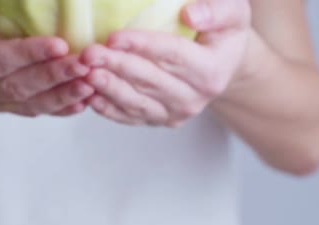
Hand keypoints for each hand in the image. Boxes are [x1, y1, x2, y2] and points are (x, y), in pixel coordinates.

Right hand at [0, 0, 93, 116]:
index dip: (28, 54)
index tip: (60, 44)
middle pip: (17, 86)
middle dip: (54, 76)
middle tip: (85, 64)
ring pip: (29, 104)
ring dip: (62, 96)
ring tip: (91, 84)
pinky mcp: (3, 107)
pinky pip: (34, 111)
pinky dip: (60, 107)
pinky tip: (84, 102)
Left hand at [80, 0, 250, 126]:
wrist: (222, 63)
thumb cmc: (222, 31)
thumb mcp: (232, 12)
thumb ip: (217, 10)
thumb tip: (190, 15)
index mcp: (212, 71)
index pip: (172, 56)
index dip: (142, 46)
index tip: (114, 37)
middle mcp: (194, 99)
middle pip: (149, 80)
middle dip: (116, 66)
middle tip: (88, 54)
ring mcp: (175, 113)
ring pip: (137, 102)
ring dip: (108, 89)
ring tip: (85, 74)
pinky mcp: (159, 120)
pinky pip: (130, 117)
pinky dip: (108, 108)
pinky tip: (89, 97)